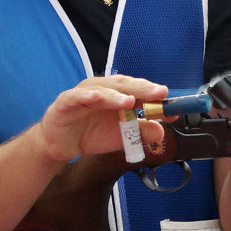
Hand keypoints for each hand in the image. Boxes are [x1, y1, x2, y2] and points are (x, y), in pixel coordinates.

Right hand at [37, 75, 166, 161]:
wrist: (60, 145)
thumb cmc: (91, 134)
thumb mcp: (121, 137)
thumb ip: (140, 132)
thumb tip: (161, 130)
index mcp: (116, 95)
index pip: (138, 90)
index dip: (154, 94)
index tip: (170, 101)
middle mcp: (101, 90)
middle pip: (123, 85)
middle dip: (142, 88)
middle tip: (159, 93)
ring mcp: (83, 94)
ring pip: (102, 90)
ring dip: (117, 94)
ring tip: (131, 100)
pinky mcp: (65, 102)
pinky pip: (76, 97)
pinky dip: (86, 95)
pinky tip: (96, 97)